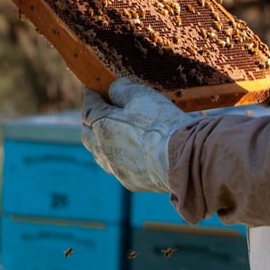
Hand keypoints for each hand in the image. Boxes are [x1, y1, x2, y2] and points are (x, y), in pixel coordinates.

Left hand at [81, 77, 189, 192]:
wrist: (182, 159)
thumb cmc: (160, 124)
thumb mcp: (141, 95)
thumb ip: (122, 89)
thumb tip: (114, 88)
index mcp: (101, 125)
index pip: (88, 108)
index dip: (91, 97)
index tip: (93, 90)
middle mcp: (103, 149)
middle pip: (88, 134)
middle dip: (90, 122)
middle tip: (98, 112)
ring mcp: (115, 168)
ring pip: (101, 155)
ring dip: (102, 143)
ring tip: (109, 135)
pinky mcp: (130, 182)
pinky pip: (118, 168)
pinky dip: (119, 159)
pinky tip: (128, 155)